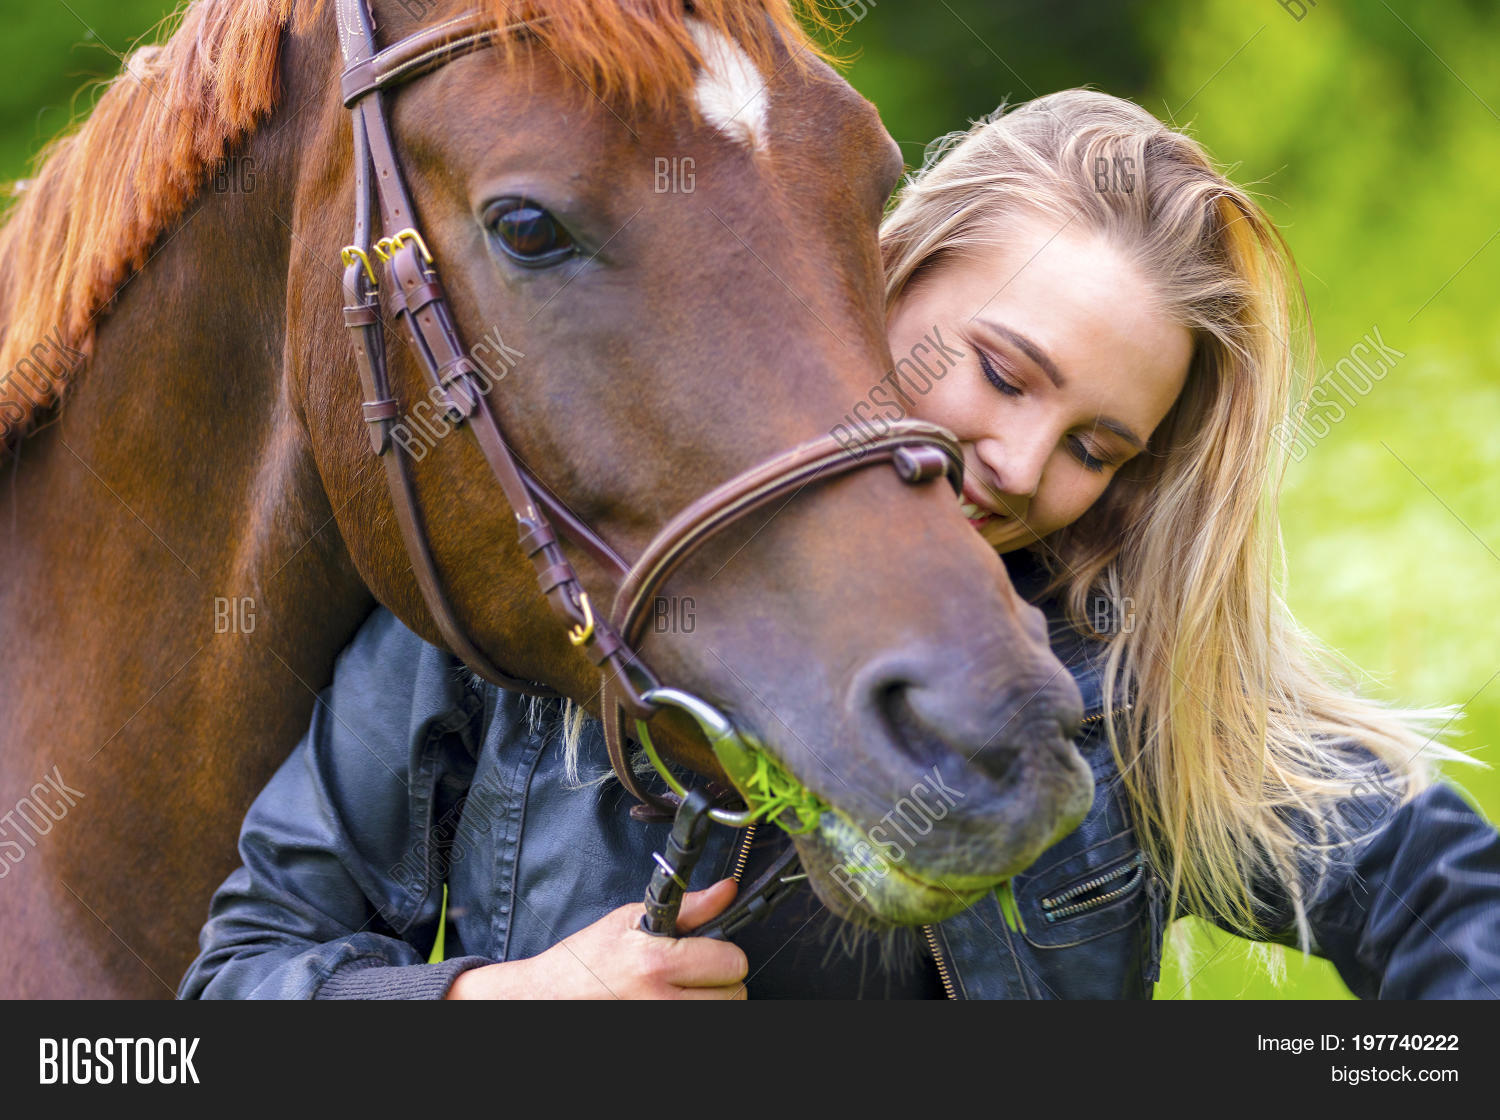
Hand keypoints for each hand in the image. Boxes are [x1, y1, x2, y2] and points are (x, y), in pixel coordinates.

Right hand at [445, 878, 747, 998]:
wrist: (550, 996)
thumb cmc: (588, 959)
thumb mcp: (632, 920)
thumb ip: (688, 908)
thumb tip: (726, 891)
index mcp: (656, 963)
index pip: (731, 962)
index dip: (723, 952)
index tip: (708, 950)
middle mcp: (661, 1000)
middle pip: (734, 994)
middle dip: (720, 980)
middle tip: (696, 972)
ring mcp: (661, 1022)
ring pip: (723, 1013)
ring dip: (711, 1001)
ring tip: (683, 989)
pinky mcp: (658, 1038)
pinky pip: (700, 1026)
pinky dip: (694, 1013)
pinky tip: (673, 1002)